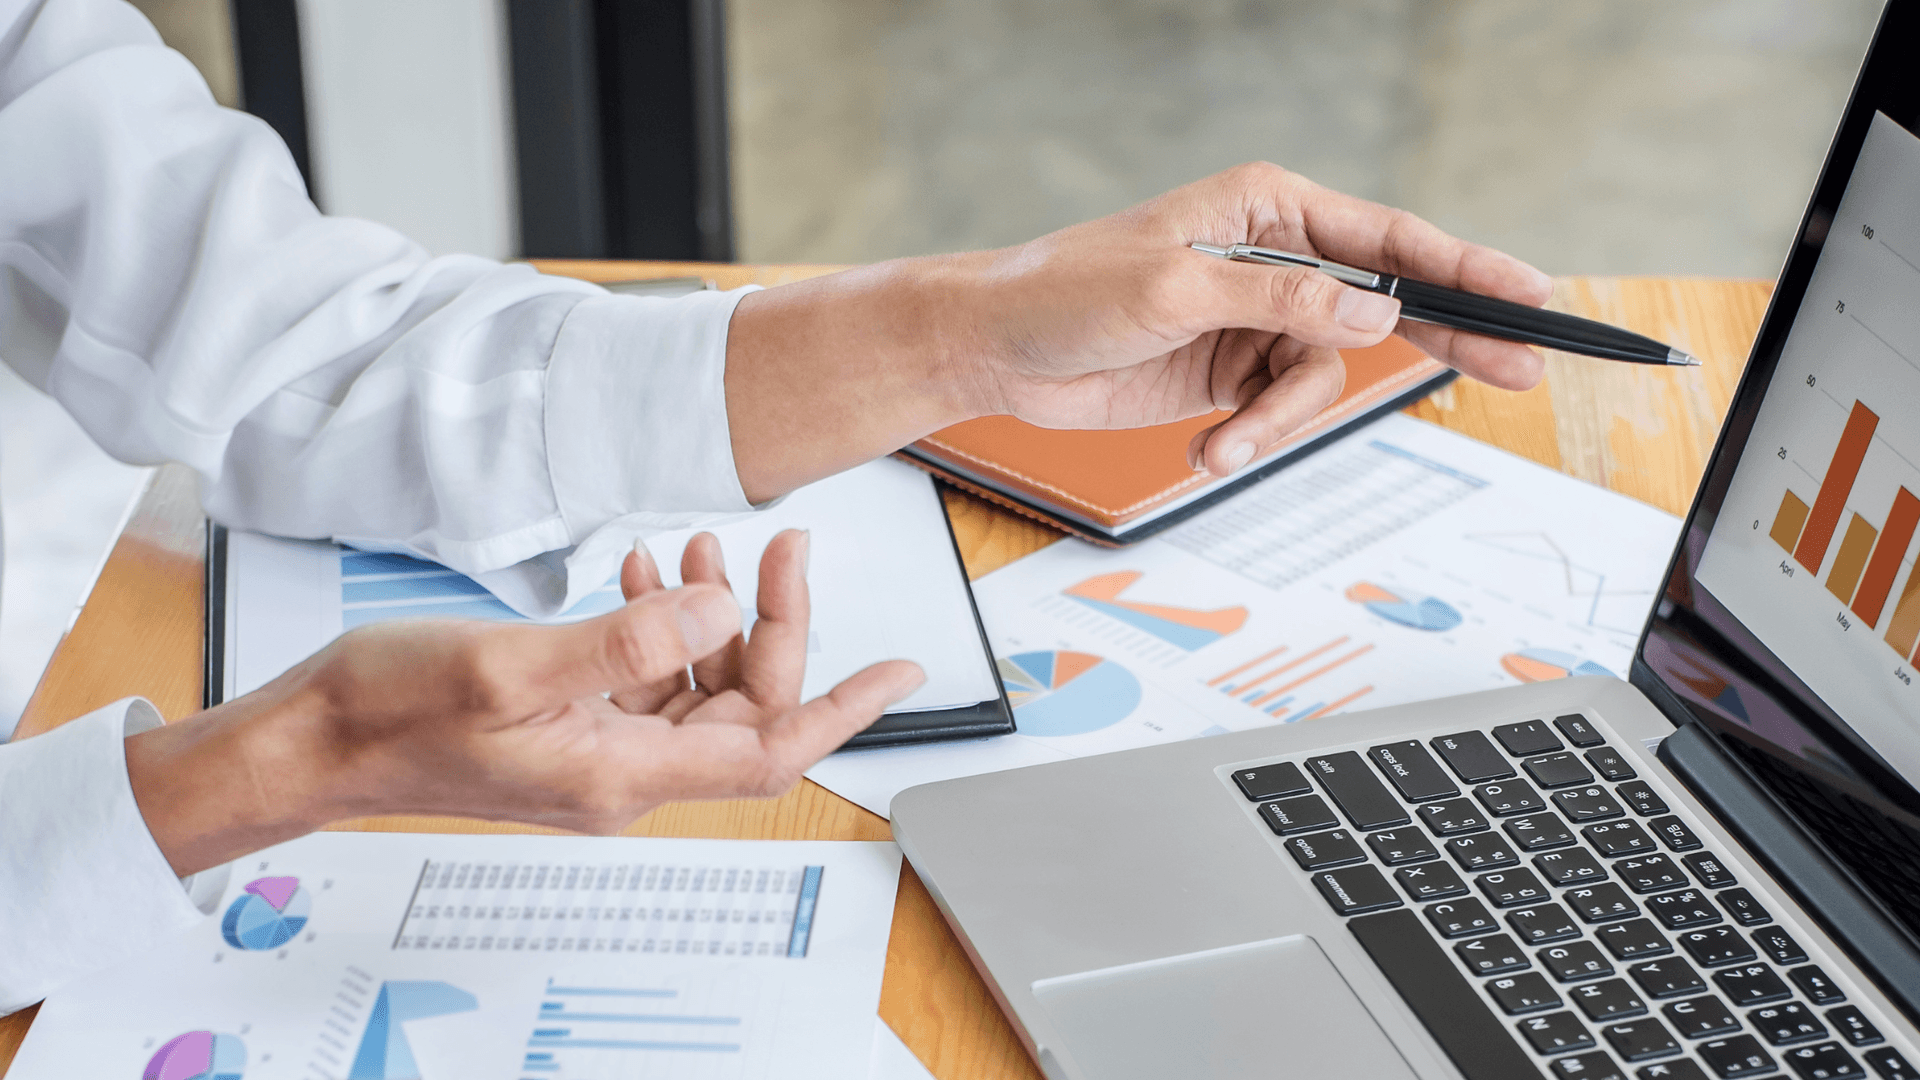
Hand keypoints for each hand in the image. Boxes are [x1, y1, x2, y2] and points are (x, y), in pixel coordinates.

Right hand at [125, 529, 922, 875]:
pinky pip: (643, 680)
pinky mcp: (564, 727)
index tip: (904, 667)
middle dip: (769, 623)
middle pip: (743, 704)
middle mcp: (621, 772)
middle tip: (777, 546)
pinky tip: (643, 572)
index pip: (774, 748)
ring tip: (701, 546)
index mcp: (623, 772)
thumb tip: (720, 612)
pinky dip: (657, 623)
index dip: (846, 706)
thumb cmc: (391, 711)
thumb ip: (629, 642)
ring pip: (697, 686)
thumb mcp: (516, 666)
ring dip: (712, 617)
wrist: (310, 742)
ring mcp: (594, 751)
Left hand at [962, 162, 1553, 474]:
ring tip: (1223, 441)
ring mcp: (1256, 320)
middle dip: (1444, 340)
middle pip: (1387, 301)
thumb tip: (1367, 310)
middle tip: (1515, 373)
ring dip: (1277, 420)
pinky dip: (1249, 436)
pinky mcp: (1231, 374)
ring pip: (1323, 377)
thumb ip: (1277, 298)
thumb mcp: (1174, 290)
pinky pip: (1277, 412)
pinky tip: (1206, 445)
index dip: (1465, 267)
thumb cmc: (1067, 293)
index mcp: (1267, 207)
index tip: (1532, 295)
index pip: (1387, 238)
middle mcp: (1273, 258)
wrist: (998, 353)